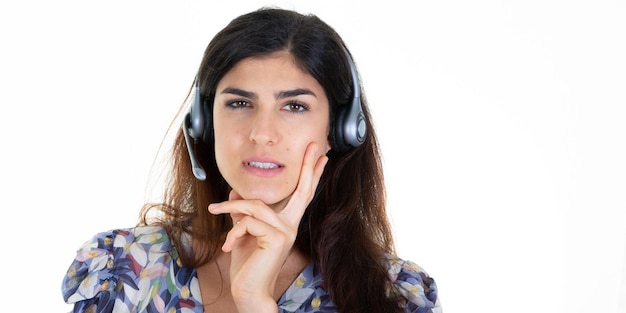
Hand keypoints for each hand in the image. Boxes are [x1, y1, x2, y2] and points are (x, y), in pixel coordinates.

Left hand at [208, 142, 327, 311]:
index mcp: (286, 222)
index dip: (311, 174)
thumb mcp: (242, 232)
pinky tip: (228, 245)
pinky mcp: (276, 237)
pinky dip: (232, 230)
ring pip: (255, 205)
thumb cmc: (247, 264)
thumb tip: (234, 193)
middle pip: (303, 190)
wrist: (248, 290)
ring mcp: (286, 231)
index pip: (301, 194)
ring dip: (231, 208)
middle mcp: (291, 224)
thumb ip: (242, 213)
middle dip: (307, 166)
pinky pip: (248, 220)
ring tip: (214, 211)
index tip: (321, 155)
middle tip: (315, 146)